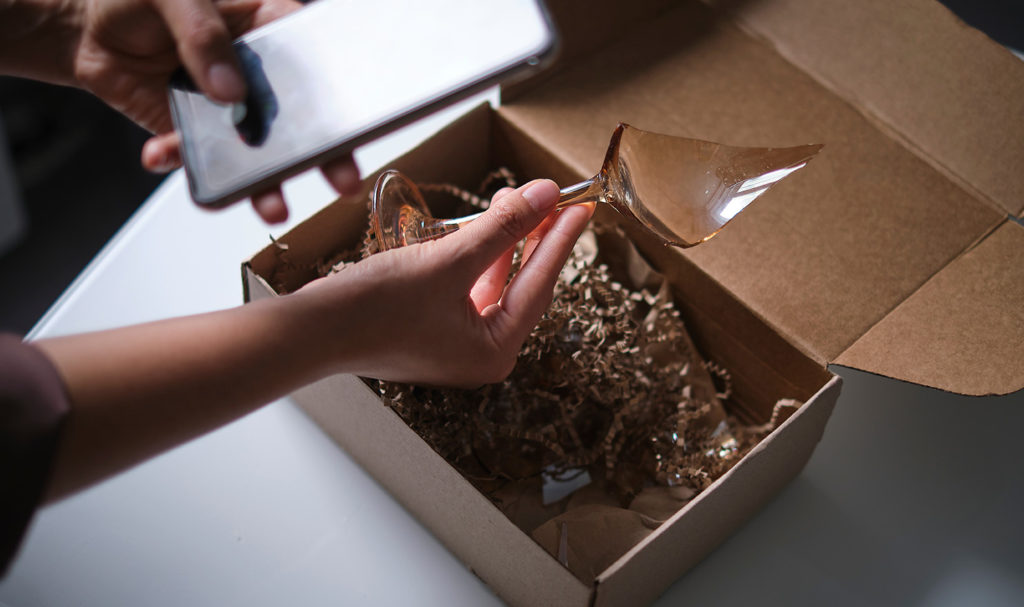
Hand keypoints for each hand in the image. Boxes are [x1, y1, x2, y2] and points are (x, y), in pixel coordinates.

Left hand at [71, 0, 360, 221]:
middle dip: (320, 151)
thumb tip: (229, 87)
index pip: (310, 55)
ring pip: (255, 149)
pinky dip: (182, 161)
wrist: (84, 30)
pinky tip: (160, 154)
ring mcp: (228, 108)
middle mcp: (256, 74)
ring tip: (271, 205)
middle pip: (299, 115)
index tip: (346, 117)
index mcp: (264, 26)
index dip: (334, 87)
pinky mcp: (197, 133)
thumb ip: (202, 34)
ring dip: (262, 181)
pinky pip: (199, 157)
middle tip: (341, 178)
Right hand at [298, 180, 594, 386]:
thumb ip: (502, 228)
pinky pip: (465, 290)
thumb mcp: (448, 261)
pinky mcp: (429, 331)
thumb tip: (545, 195)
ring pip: (492, 285)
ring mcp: (452, 345)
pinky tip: (476, 231)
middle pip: (520, 287)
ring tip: (507, 202)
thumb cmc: (376, 308)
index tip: (579, 207)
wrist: (311, 332)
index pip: (539, 286)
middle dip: (530, 238)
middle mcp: (478, 355)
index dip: (560, 241)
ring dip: (501, 244)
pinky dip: (474, 259)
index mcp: (493, 351)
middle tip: (544, 197)